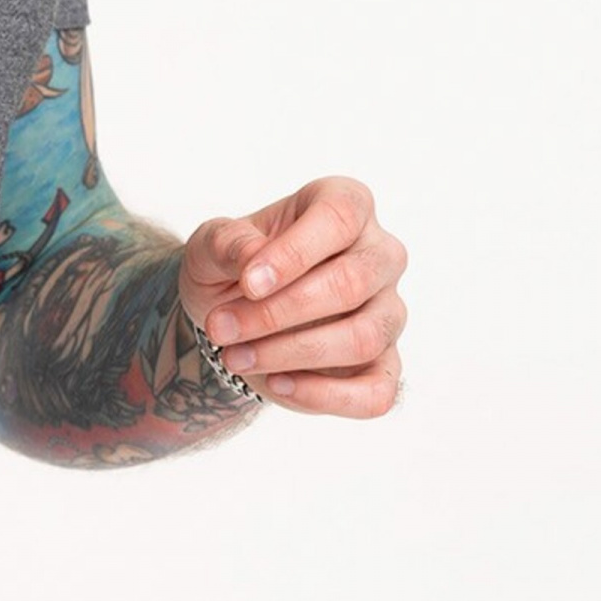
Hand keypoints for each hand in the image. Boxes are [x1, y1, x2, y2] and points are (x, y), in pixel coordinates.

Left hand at [180, 175, 408, 416]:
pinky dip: (324, 396)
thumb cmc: (233, 264)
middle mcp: (380, 254)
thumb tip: (253, 260)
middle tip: (220, 327)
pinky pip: (377, 391)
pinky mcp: (385, 364)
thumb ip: (228, 244)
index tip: (247, 283)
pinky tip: (277, 383)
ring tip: (235, 356)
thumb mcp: (211, 245)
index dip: (294, 253)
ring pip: (363, 337)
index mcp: (346, 205)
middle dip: (277, 313)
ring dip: (290, 353)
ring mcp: (389, 310)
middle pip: (352, 282)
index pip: (340, 217)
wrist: (234, 312)